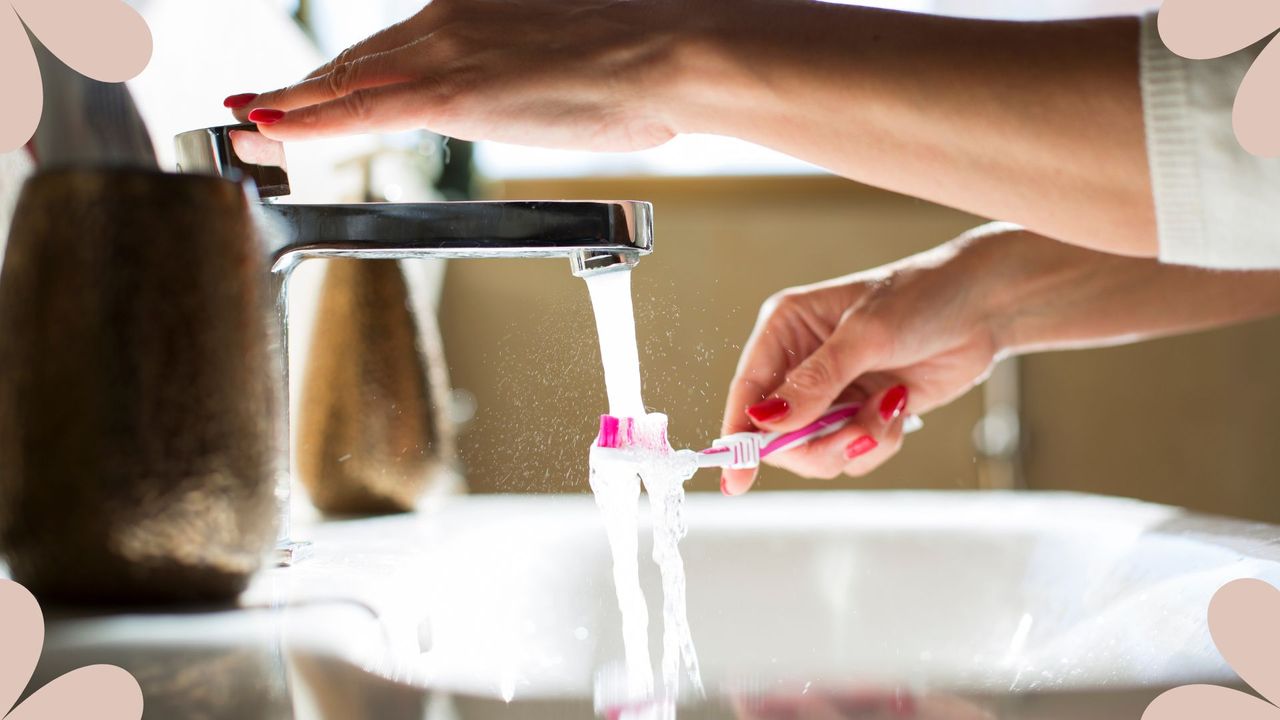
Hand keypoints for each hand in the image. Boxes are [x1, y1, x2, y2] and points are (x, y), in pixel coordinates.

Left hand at [226, 0, 696, 149]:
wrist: (667, 50)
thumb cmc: (640, 56)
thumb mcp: (569, 55)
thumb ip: (528, 70)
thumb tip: (530, 89)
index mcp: (473, 12)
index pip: (389, 49)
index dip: (341, 72)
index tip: (310, 88)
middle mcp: (446, 20)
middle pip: (355, 63)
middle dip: (302, 88)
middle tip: (256, 104)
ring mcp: (443, 52)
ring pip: (344, 82)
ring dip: (290, 104)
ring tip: (248, 120)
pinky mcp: (449, 90)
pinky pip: (357, 110)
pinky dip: (308, 119)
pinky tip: (270, 127)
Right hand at [720, 225, 1017, 494]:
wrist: (984, 308)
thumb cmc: (922, 298)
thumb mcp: (866, 335)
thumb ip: (816, 381)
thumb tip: (766, 420)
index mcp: (785, 330)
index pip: (748, 394)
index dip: (739, 438)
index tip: (738, 479)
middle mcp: (800, 364)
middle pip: (778, 436)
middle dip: (818, 444)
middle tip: (857, 433)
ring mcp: (831, 393)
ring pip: (817, 452)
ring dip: (856, 441)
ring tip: (889, 408)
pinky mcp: (861, 413)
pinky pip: (853, 452)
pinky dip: (879, 441)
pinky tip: (899, 406)